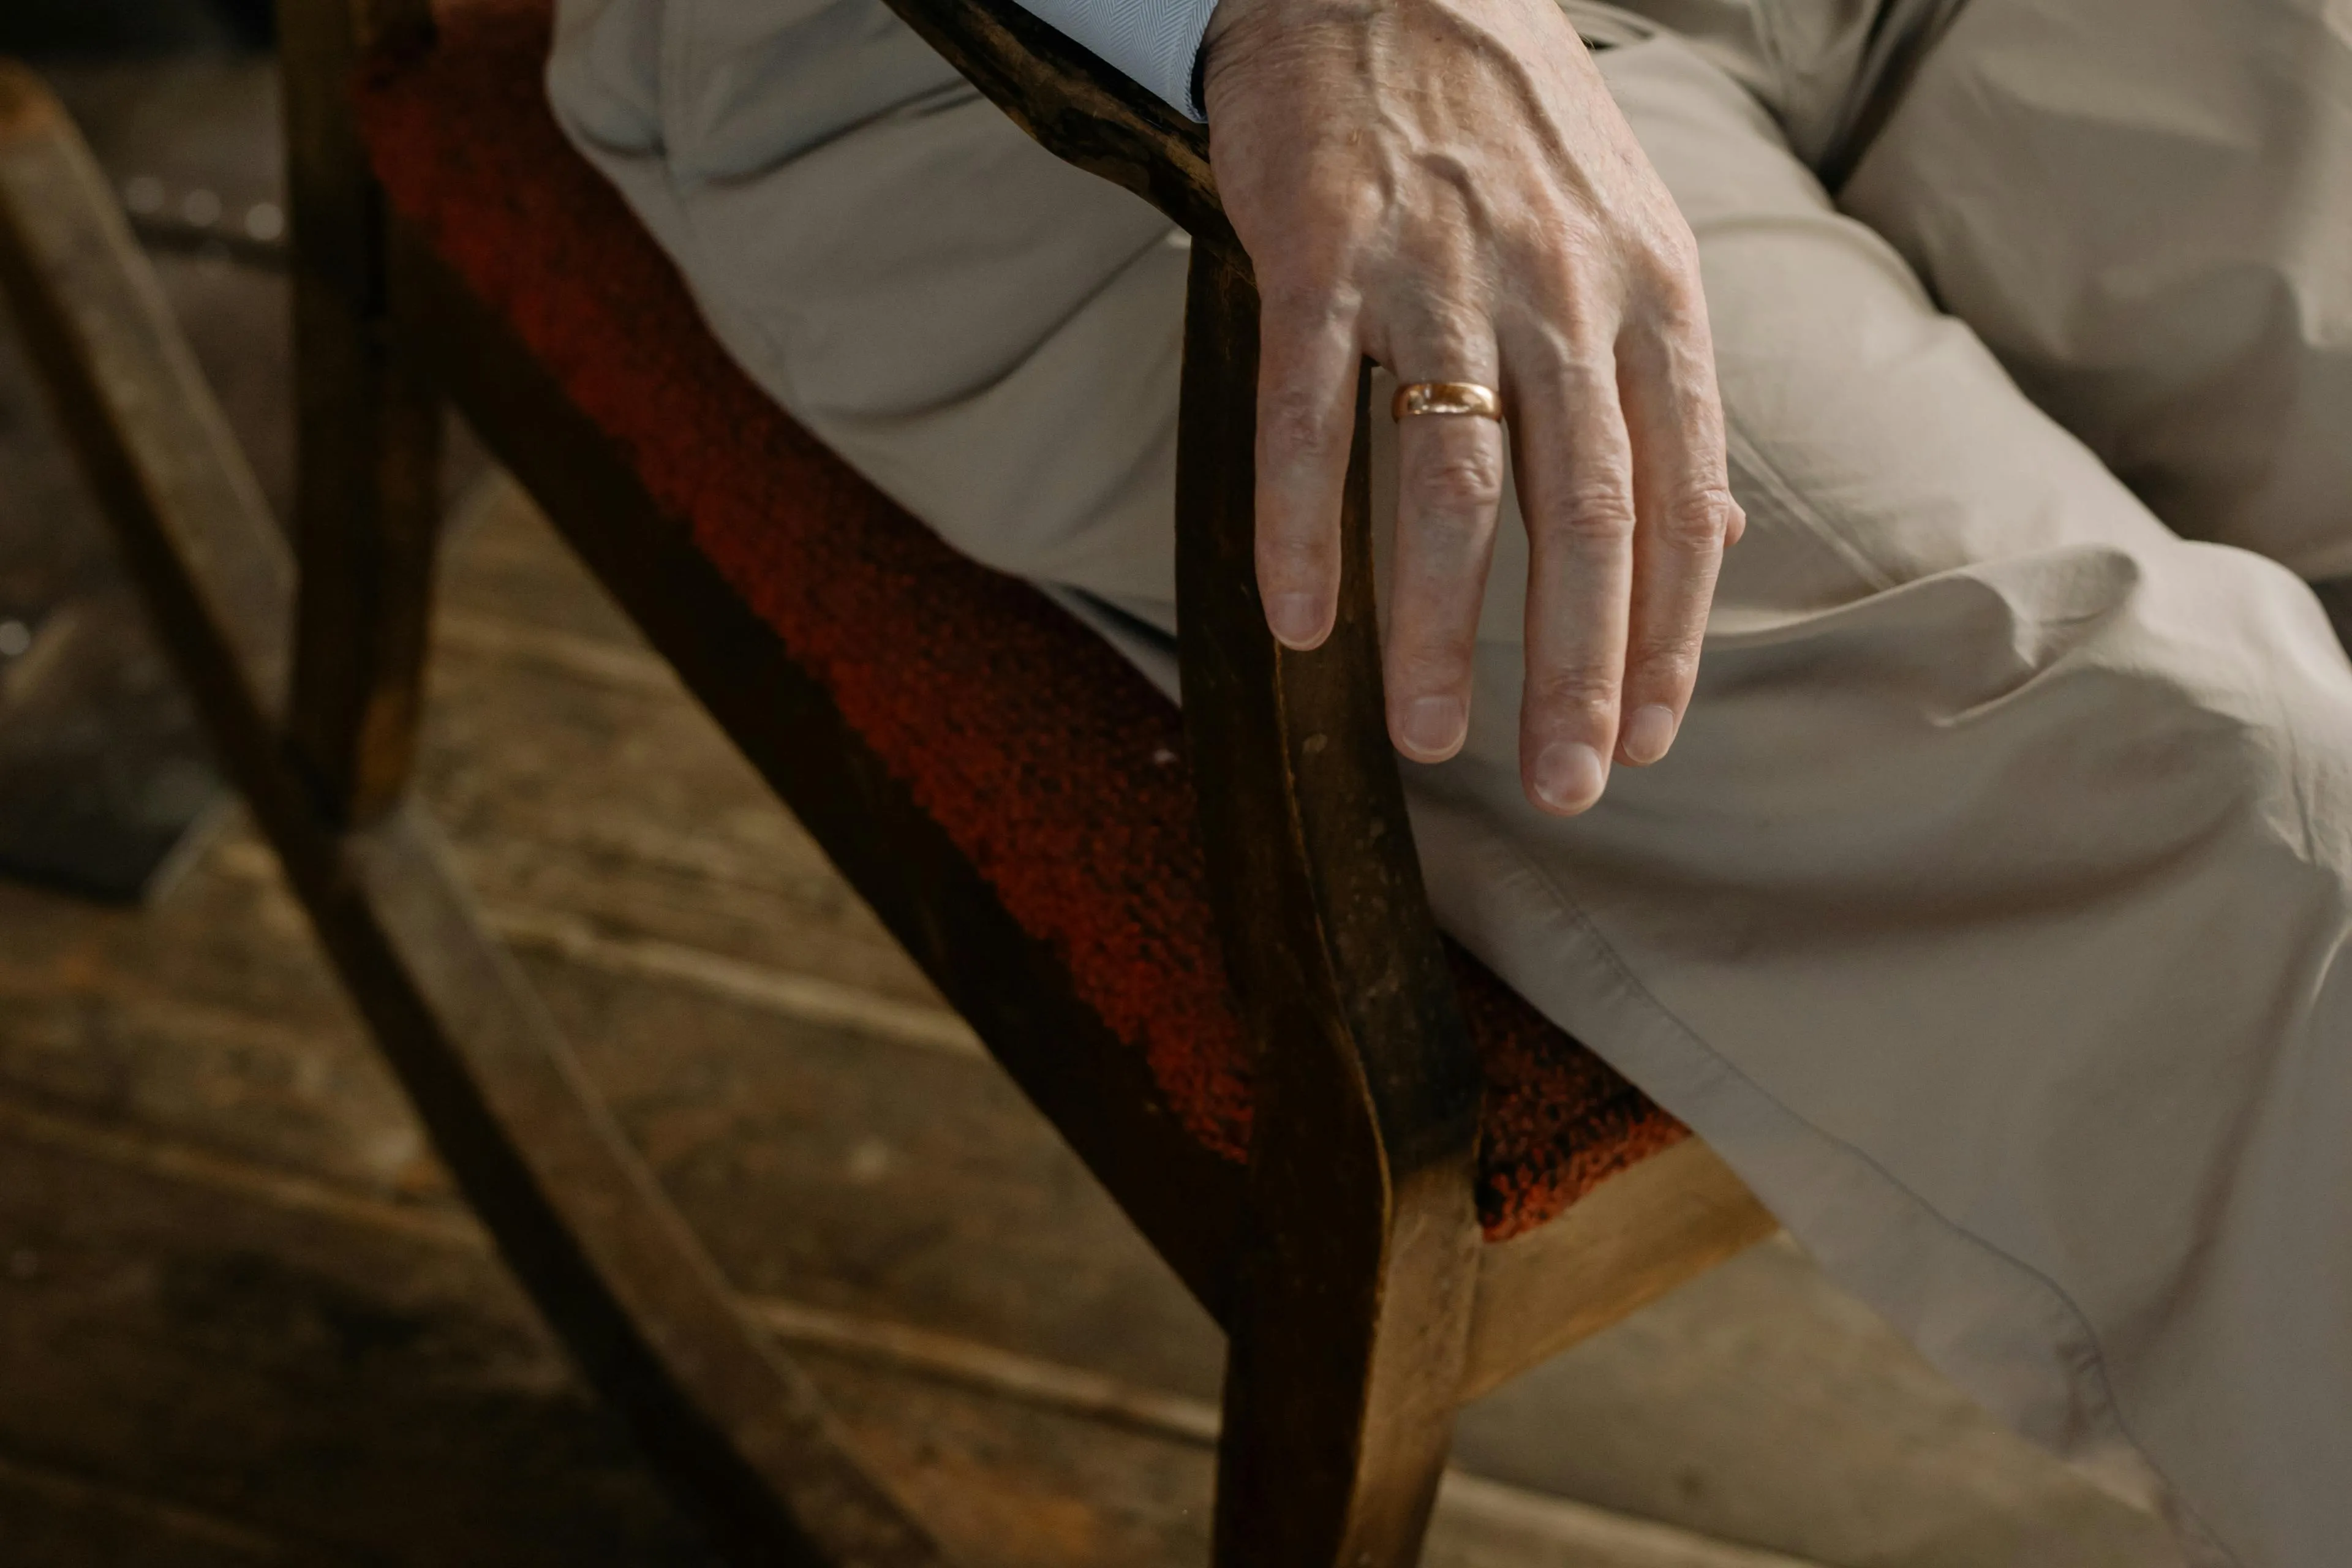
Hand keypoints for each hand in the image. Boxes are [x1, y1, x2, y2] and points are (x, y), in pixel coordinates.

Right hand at [1200, 0, 1742, 814]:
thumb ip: (1661, 392)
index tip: (1650, 740)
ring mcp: (1441, 272)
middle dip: (1579, 669)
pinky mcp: (1322, 253)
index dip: (1671, 633)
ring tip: (1432, 738)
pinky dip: (1304, 528)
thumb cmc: (1511, 126)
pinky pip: (1310, 415)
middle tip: (1566, 784)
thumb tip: (1720, 534)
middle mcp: (1562, 289)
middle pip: (1585, 516)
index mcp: (1652, 294)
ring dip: (1444, 628)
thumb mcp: (1630, 239)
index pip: (1679, 497)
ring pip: (1453, 483)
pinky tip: (1300, 624)